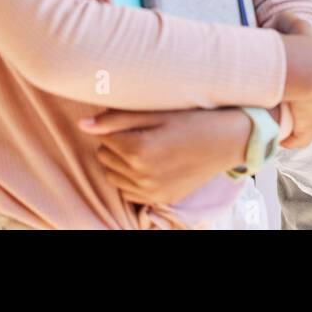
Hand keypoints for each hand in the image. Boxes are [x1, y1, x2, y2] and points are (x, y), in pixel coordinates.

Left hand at [79, 107, 251, 204]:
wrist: (228, 140)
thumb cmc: (193, 119)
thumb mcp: (156, 113)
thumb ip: (117, 119)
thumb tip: (83, 126)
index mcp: (138, 149)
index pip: (104, 138)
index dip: (116, 126)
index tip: (135, 120)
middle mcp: (142, 175)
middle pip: (105, 158)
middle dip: (115, 145)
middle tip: (141, 132)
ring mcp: (152, 191)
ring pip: (113, 177)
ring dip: (121, 163)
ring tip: (144, 148)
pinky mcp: (161, 198)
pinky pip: (129, 192)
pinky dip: (132, 179)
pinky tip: (150, 165)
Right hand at [275, 18, 311, 147]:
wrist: (307, 68)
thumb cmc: (299, 47)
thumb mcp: (296, 26)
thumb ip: (288, 20)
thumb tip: (279, 19)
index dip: (301, 86)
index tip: (286, 87)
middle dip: (298, 106)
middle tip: (276, 104)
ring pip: (307, 122)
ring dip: (293, 123)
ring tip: (272, 121)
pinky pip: (300, 137)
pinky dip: (290, 138)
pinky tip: (277, 137)